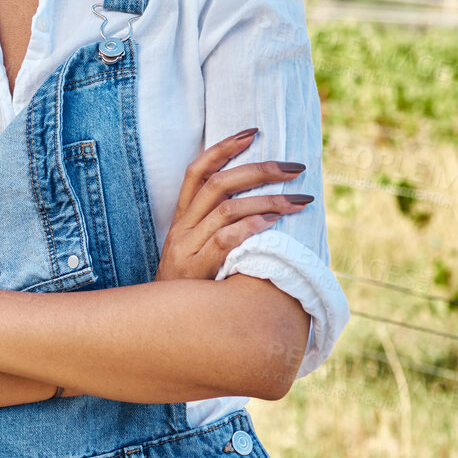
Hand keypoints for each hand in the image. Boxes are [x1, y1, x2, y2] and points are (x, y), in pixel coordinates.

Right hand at [157, 128, 312, 280]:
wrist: (160, 326)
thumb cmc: (189, 288)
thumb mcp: (195, 252)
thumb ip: (218, 229)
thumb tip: (262, 209)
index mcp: (182, 218)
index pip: (197, 171)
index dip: (223, 148)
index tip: (253, 132)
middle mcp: (182, 227)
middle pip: (218, 184)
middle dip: (259, 170)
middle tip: (295, 168)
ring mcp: (187, 247)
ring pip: (227, 209)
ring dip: (267, 200)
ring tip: (297, 201)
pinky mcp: (197, 269)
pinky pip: (225, 240)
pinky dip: (251, 228)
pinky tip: (273, 224)